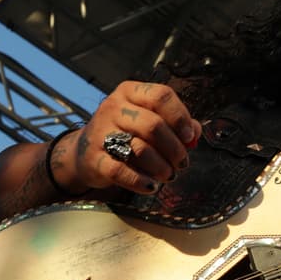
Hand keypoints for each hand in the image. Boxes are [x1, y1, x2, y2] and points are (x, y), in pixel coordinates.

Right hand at [60, 81, 201, 194]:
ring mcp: (101, 133)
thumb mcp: (148, 120)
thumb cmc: (126, 134)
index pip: (161, 96)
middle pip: (153, 125)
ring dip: (162, 167)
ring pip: (140, 149)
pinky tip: (151, 186)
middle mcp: (113, 108)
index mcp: (130, 92)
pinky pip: (121, 172)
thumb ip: (175, 123)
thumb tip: (196, 131)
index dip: (180, 117)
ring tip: (168, 175)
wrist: (84, 152)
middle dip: (174, 148)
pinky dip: (140, 182)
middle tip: (182, 163)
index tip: (189, 136)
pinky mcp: (94, 159)